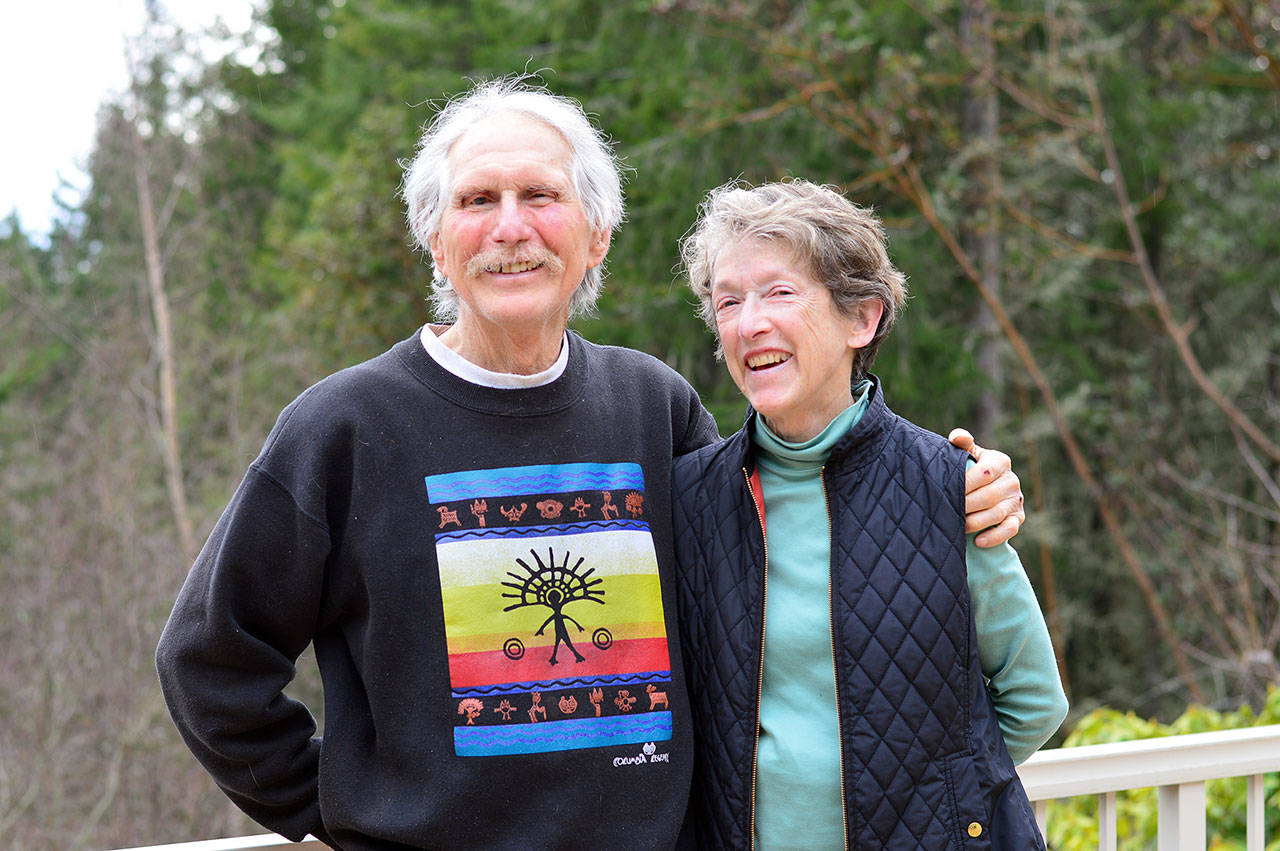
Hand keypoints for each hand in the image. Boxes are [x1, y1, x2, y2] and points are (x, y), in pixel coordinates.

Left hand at [948, 428, 1025, 547]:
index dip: (964, 484)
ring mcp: (1017, 500)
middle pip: (988, 496)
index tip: (946, 491)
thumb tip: (956, 437)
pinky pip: (1009, 530)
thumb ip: (962, 443)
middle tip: (947, 511)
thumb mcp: (967, 454)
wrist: (982, 487)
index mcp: (1000, 461)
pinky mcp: (1019, 518)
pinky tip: (978, 541)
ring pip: (996, 514)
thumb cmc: (970, 469)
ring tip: (957, 526)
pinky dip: (993, 537)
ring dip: (974, 522)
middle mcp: (1012, 480)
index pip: (983, 473)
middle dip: (966, 505)